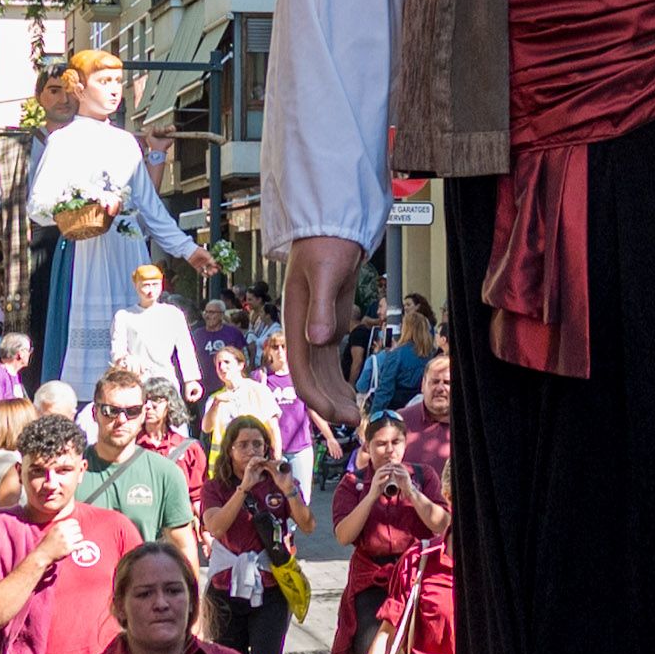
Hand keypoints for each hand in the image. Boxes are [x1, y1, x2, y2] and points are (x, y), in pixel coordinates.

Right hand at [285, 237, 369, 425]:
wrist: (329, 232)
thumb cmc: (325, 248)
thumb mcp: (324, 274)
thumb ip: (320, 308)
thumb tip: (318, 341)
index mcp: (296, 324)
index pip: (301, 371)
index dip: (317, 397)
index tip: (337, 414)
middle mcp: (302, 334)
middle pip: (312, 380)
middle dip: (332, 404)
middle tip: (357, 421)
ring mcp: (315, 333)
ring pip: (322, 376)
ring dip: (337, 397)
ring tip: (358, 416)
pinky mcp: (329, 328)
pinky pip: (331, 364)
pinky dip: (340, 382)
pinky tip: (353, 396)